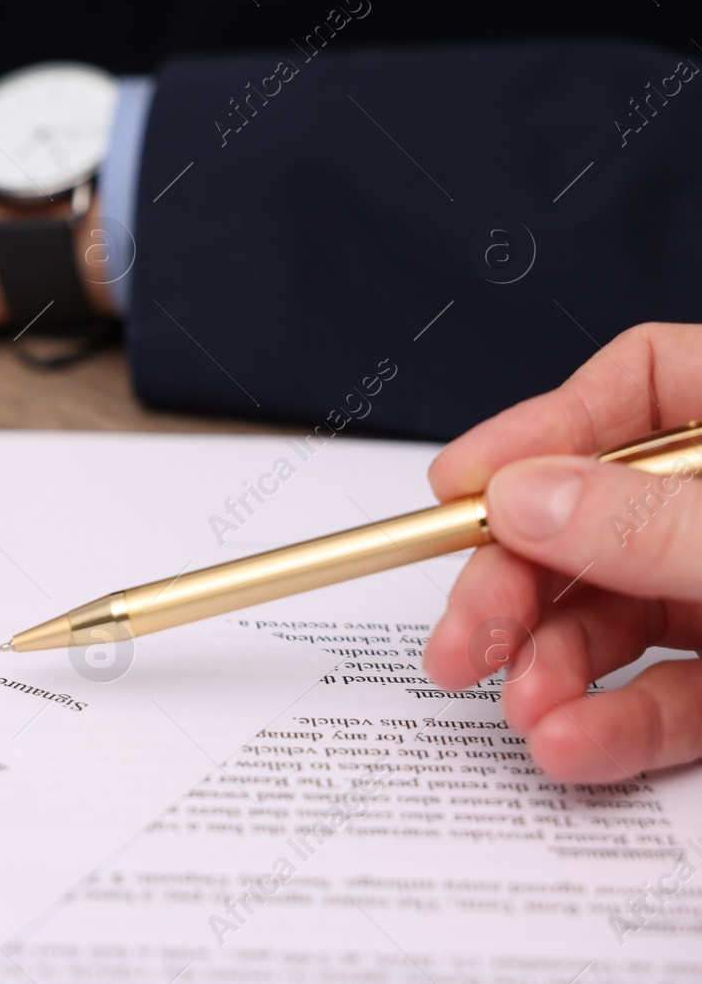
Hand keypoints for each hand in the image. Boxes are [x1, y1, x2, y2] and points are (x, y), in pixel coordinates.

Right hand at [422, 322, 701, 780]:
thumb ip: (656, 525)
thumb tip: (522, 497)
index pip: (639, 383)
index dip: (539, 427)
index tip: (458, 488)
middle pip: (599, 512)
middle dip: (518, 580)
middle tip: (462, 634)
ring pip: (621, 613)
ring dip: (552, 665)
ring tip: (520, 710)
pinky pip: (672, 695)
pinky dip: (617, 723)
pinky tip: (571, 747)